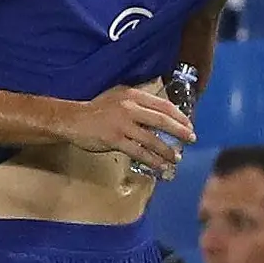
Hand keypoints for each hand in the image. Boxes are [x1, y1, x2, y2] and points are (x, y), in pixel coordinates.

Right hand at [61, 82, 193, 173]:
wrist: (71, 119)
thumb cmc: (97, 109)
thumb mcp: (119, 97)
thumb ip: (139, 102)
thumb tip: (163, 114)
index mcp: (133, 95)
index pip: (163, 105)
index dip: (179, 116)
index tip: (189, 125)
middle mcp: (129, 108)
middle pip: (162, 120)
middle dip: (180, 131)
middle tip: (192, 139)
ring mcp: (122, 124)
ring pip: (152, 139)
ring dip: (167, 150)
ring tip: (177, 158)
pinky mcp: (114, 139)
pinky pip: (139, 152)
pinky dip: (152, 160)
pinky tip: (161, 166)